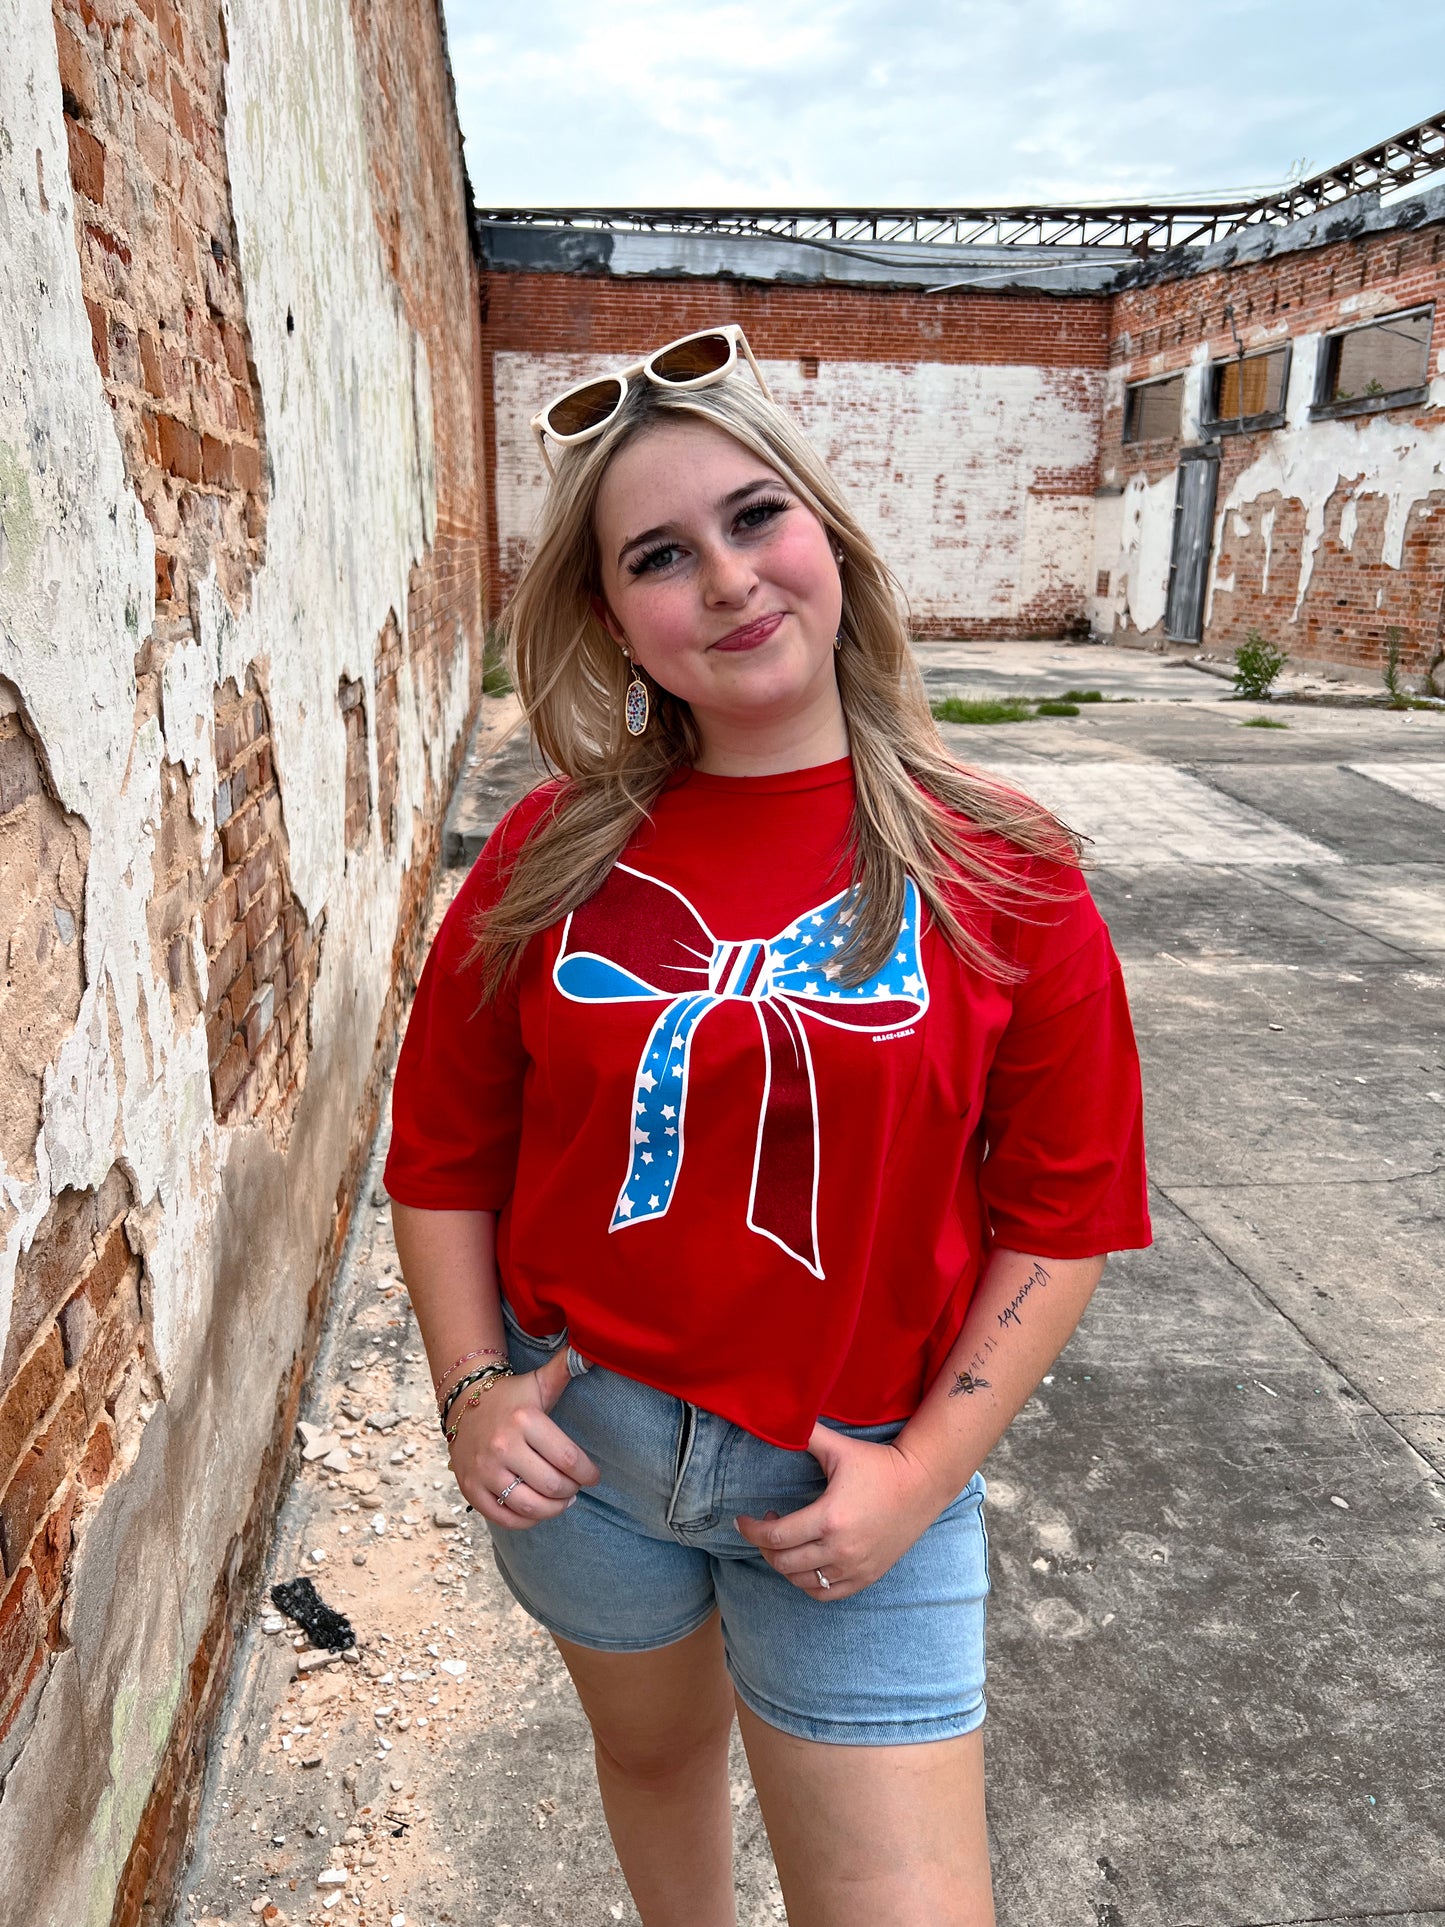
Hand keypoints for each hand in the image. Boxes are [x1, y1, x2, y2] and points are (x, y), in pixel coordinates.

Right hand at [447, 1350, 599, 1530]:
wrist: (462, 1402)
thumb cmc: (511, 1397)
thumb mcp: (539, 1382)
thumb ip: (566, 1368)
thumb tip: (593, 1351)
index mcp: (524, 1420)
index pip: (567, 1459)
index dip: (587, 1473)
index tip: (593, 1476)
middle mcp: (502, 1446)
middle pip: (552, 1485)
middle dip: (572, 1491)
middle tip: (575, 1487)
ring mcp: (484, 1470)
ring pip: (530, 1506)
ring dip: (554, 1509)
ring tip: (562, 1500)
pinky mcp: (470, 1489)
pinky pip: (504, 1518)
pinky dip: (527, 1520)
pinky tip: (537, 1510)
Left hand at [734, 1424, 949, 1599]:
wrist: (922, 1483)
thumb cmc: (878, 1464)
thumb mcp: (839, 1448)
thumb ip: (806, 1435)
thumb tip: (775, 1417)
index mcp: (828, 1519)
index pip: (775, 1536)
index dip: (751, 1530)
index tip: (742, 1521)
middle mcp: (841, 1549)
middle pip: (783, 1562)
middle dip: (765, 1546)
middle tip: (767, 1525)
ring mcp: (855, 1567)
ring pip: (802, 1582)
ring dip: (784, 1564)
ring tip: (785, 1542)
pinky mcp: (867, 1576)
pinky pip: (826, 1594)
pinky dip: (808, 1584)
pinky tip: (805, 1563)